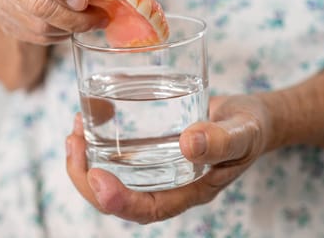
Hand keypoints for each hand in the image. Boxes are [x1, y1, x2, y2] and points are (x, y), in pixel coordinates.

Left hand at [65, 95, 273, 223]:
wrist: (250, 117)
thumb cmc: (250, 128)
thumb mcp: (243, 132)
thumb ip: (222, 140)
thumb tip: (190, 144)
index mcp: (190, 191)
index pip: (149, 209)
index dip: (118, 201)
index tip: (95, 176)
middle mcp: (167, 183)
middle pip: (119, 197)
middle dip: (87, 177)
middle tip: (73, 143)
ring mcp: (156, 166)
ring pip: (112, 174)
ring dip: (86, 158)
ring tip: (75, 127)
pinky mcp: (150, 146)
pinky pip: (118, 151)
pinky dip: (98, 137)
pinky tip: (91, 115)